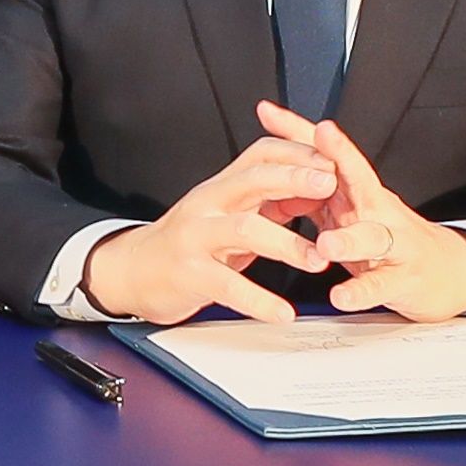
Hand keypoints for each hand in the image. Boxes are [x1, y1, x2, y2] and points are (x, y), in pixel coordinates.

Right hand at [79, 106, 340, 324]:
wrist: (133, 268)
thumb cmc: (190, 240)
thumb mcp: (226, 211)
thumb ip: (267, 200)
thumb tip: (317, 187)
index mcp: (222, 186)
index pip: (261, 153)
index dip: (297, 153)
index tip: (333, 160)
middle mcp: (208, 204)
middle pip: (252, 180)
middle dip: (293, 179)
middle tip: (330, 187)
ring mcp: (196, 237)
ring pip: (244, 229)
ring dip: (287, 244)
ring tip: (319, 261)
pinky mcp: (189, 273)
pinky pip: (227, 285)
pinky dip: (259, 300)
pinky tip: (282, 313)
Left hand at [267, 103, 465, 320]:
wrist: (449, 272)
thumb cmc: (388, 235)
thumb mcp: (349, 208)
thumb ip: (311, 192)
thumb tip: (267, 171)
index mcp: (357, 190)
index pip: (326, 154)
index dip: (298, 131)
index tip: (268, 111)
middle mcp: (377, 209)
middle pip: (358, 176)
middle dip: (338, 155)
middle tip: (320, 135)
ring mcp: (395, 242)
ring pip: (372, 236)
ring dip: (348, 239)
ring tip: (326, 244)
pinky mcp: (405, 278)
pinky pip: (381, 284)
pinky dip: (361, 290)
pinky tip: (342, 295)